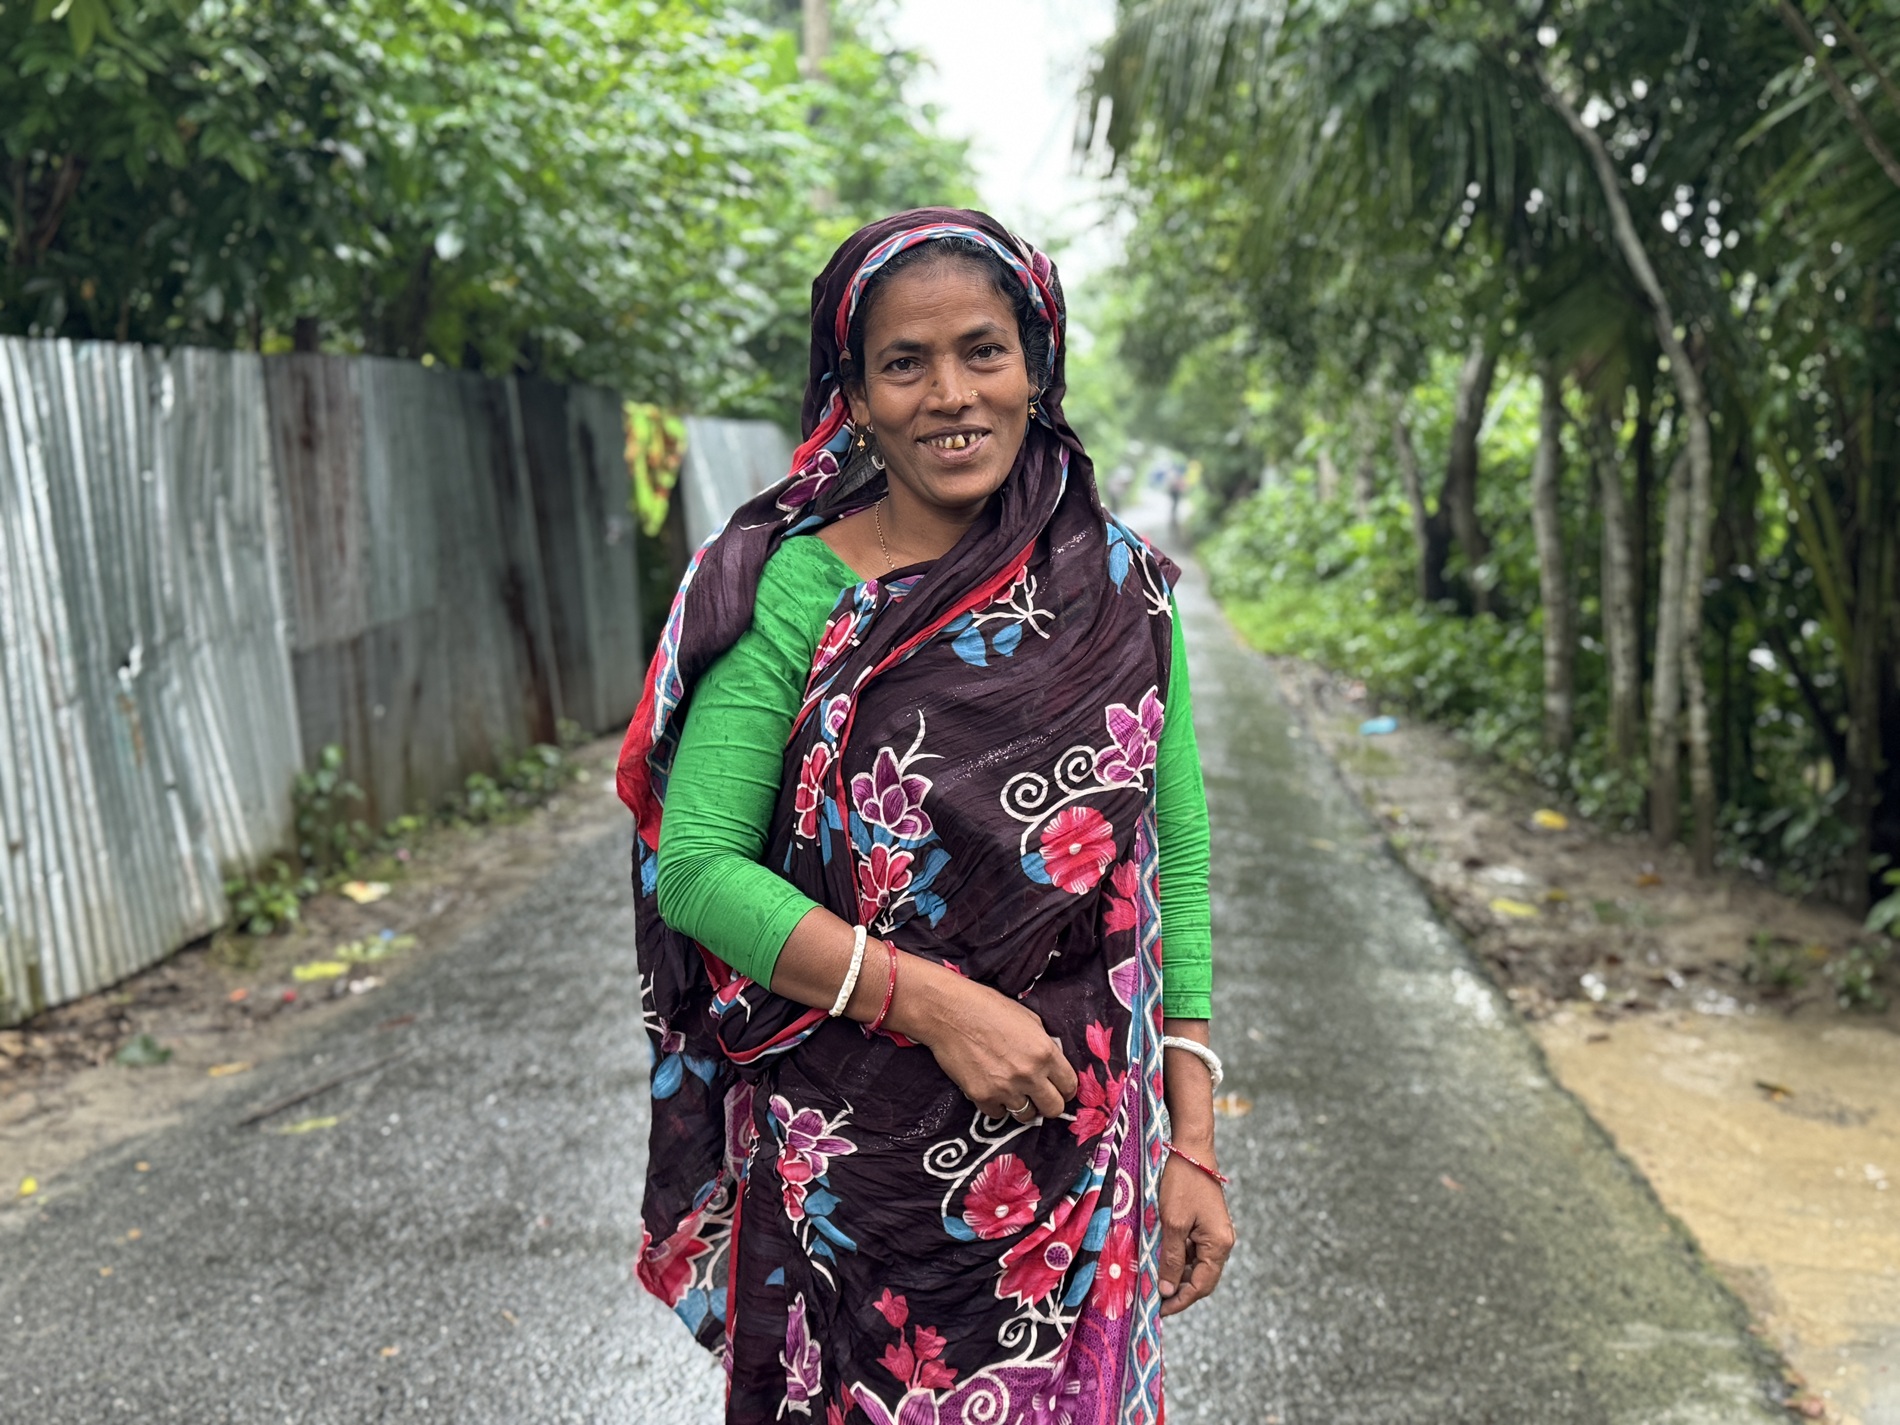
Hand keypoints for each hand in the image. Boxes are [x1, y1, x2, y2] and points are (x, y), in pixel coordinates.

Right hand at [905, 974, 1078, 1119]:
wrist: (948, 1012)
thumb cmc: (987, 1007)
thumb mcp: (1028, 1018)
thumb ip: (1044, 1043)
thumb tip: (1053, 1061)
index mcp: (1045, 1051)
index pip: (1069, 1085)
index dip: (1065, 1088)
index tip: (1059, 1089)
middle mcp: (1030, 1074)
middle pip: (1053, 1109)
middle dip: (1048, 1104)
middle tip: (1038, 1096)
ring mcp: (1005, 1089)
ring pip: (1026, 1116)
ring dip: (1022, 1106)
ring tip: (1012, 1092)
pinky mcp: (982, 1097)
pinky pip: (998, 1114)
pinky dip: (997, 1106)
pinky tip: (991, 1089)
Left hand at [1157, 1151, 1234, 1316]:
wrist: (1191, 1149)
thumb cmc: (1182, 1184)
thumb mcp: (1172, 1223)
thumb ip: (1171, 1258)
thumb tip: (1167, 1289)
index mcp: (1219, 1244)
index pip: (1201, 1285)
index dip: (1180, 1300)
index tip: (1159, 1310)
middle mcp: (1221, 1242)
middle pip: (1201, 1278)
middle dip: (1178, 1290)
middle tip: (1153, 1298)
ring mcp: (1215, 1233)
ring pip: (1195, 1264)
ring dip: (1175, 1273)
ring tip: (1152, 1278)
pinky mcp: (1206, 1224)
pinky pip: (1192, 1249)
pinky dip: (1176, 1256)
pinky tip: (1159, 1257)